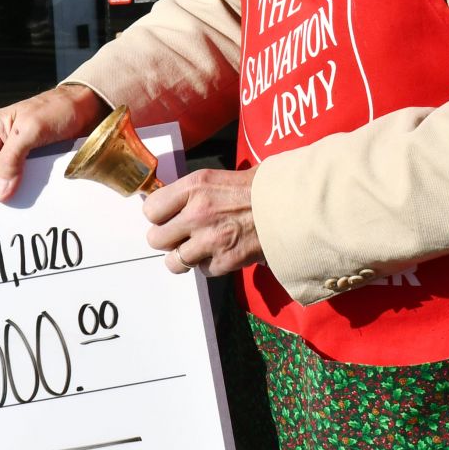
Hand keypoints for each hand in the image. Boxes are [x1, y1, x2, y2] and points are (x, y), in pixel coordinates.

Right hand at [0, 83, 108, 201]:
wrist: (85, 107)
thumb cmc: (57, 109)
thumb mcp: (31, 131)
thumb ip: (12, 160)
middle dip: (1, 189)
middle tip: (16, 202)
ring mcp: (8, 153)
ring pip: (4, 181)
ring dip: (17, 190)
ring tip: (29, 198)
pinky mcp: (23, 161)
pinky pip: (19, 181)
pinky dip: (28, 188)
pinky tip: (35, 194)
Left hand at [142, 169, 262, 276]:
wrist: (298, 206)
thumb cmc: (262, 188)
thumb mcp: (220, 178)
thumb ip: (192, 192)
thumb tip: (169, 203)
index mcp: (194, 186)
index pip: (150, 209)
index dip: (158, 216)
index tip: (167, 217)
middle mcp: (197, 213)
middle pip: (155, 239)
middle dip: (167, 239)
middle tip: (181, 236)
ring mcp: (210, 240)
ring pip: (174, 262)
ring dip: (184, 258)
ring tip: (198, 249)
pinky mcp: (226, 261)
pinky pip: (203, 270)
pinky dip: (211, 265)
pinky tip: (223, 252)